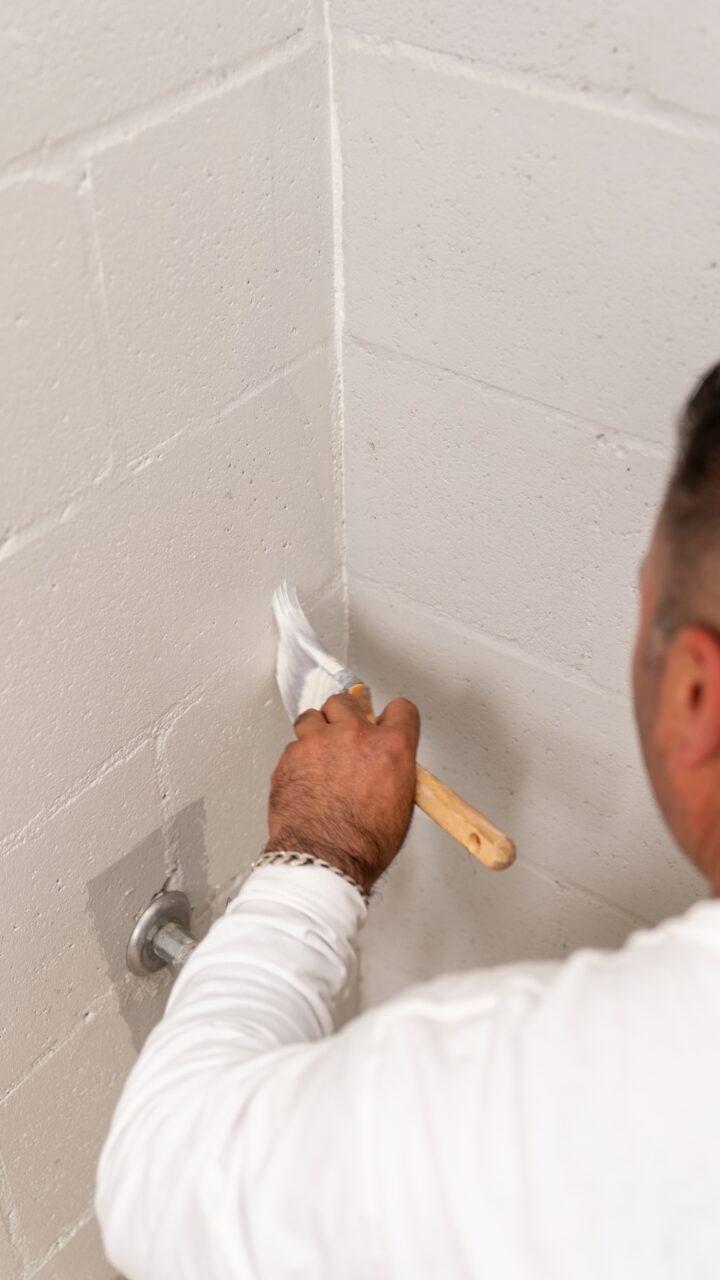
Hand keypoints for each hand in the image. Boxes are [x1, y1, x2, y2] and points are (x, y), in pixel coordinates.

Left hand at [265, 693, 420, 893]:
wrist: (324, 858)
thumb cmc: (362, 844)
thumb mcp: (401, 805)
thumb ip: (394, 771)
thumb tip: (388, 767)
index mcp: (391, 747)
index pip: (401, 709)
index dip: (393, 717)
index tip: (386, 722)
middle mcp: (356, 736)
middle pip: (346, 701)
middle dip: (345, 715)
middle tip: (344, 733)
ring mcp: (319, 742)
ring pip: (312, 716)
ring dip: (316, 730)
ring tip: (319, 751)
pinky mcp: (291, 755)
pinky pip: (294, 744)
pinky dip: (299, 756)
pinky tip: (305, 775)